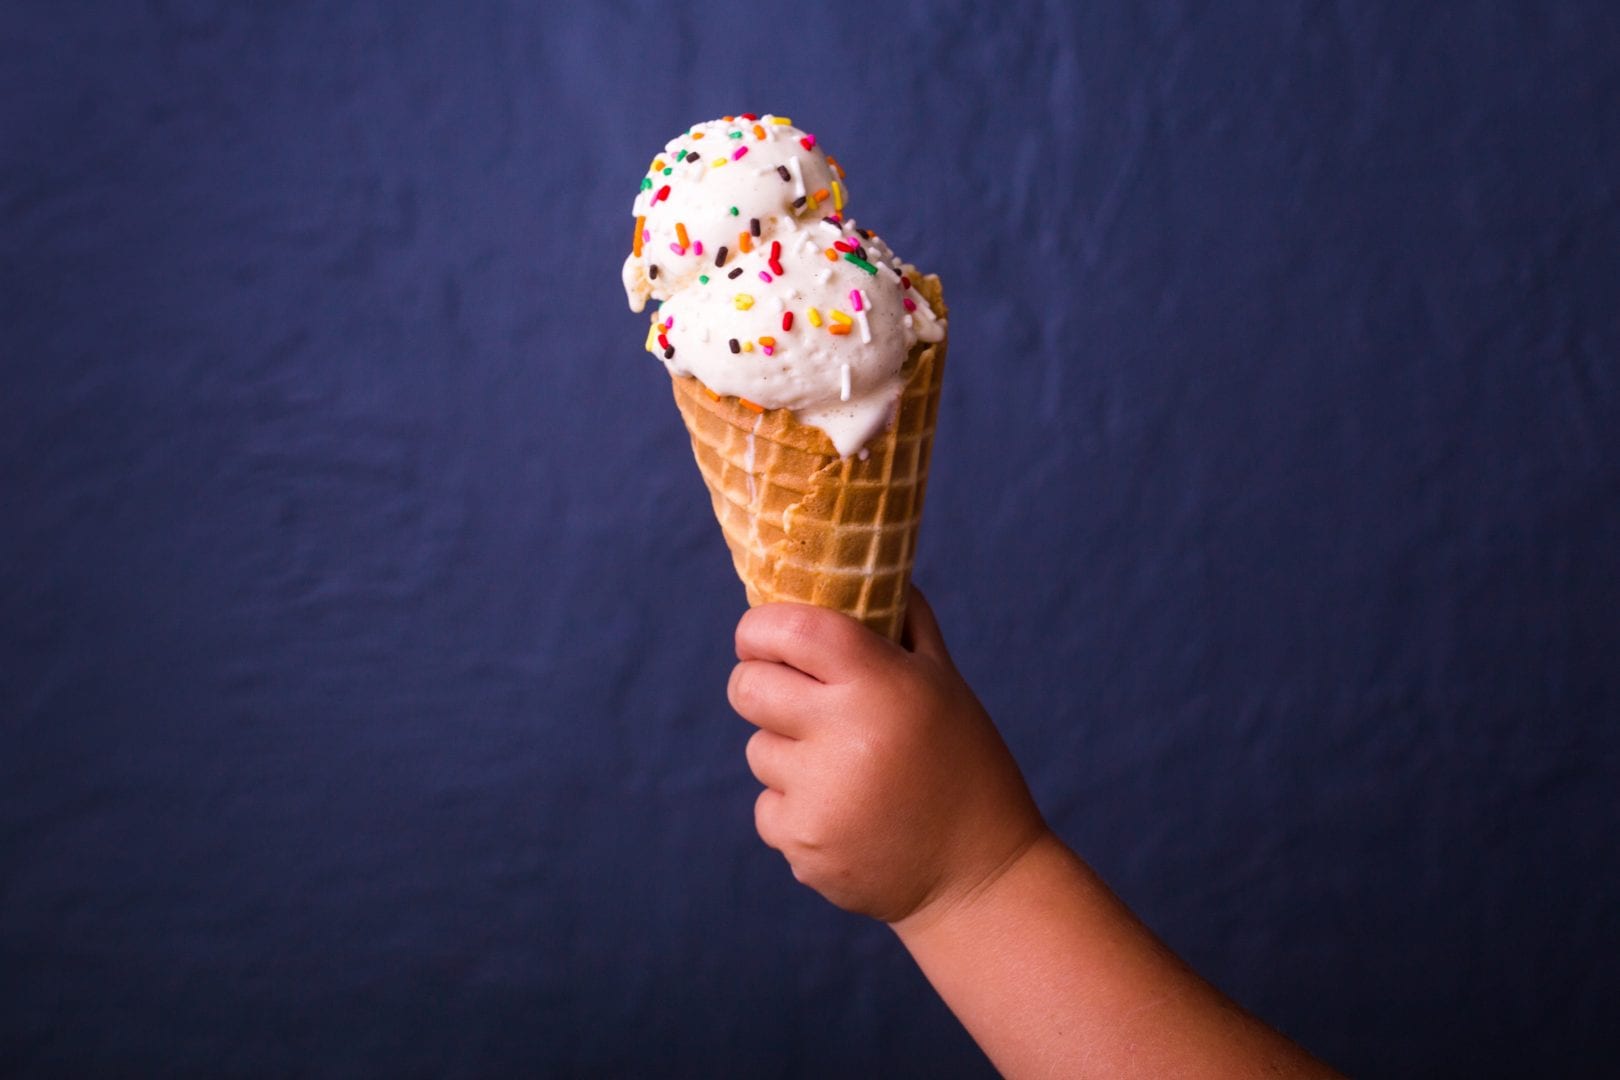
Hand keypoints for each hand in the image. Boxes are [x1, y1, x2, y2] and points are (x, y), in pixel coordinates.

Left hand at [728, 587, 1047, 922]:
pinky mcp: (804, 845)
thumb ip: (904, 624)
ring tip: (845, 772)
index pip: (785, 629)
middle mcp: (845, 733)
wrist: (980, 876)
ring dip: (787, 754)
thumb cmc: (964, 765)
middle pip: (747, 687)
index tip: (761, 636)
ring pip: (757, 749)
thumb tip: (864, 567)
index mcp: (880, 682)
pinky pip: (767, 807)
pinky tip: (845, 816)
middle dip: (759, 685)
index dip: (759, 628)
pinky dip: (794, 809)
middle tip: (789, 697)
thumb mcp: (945, 685)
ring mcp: (821, 794)